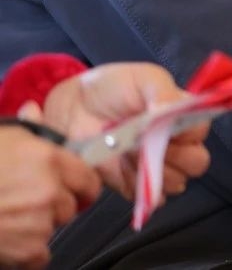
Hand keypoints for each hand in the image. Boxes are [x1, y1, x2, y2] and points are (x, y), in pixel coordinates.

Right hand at [0, 126, 101, 269]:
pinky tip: (8, 237)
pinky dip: (26, 253)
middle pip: (71, 206)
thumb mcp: (2, 136)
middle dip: (55, 205)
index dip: (81, 184)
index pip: (89, 178)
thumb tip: (35, 110)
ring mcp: (39, 222)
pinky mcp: (26, 250)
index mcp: (49, 160)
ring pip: (53, 229)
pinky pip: (40, 256)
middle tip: (27, 202)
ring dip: (37, 227)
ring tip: (9, 216)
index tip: (75, 189)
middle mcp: (50, 191)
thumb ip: (28, 127)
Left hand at [21, 63, 210, 202]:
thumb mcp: (144, 78)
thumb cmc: (112, 86)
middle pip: (196, 163)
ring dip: (154, 171)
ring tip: (129, 152)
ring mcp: (155, 166)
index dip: (187, 132)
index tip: (164, 124)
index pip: (201, 132)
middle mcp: (175, 143)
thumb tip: (171, 112)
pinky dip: (137, 187)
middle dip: (176, 156)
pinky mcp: (133, 185)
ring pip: (176, 183)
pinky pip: (148, 198)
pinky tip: (121, 168)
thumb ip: (163, 92)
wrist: (75, 106)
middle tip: (147, 142)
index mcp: (183, 116)